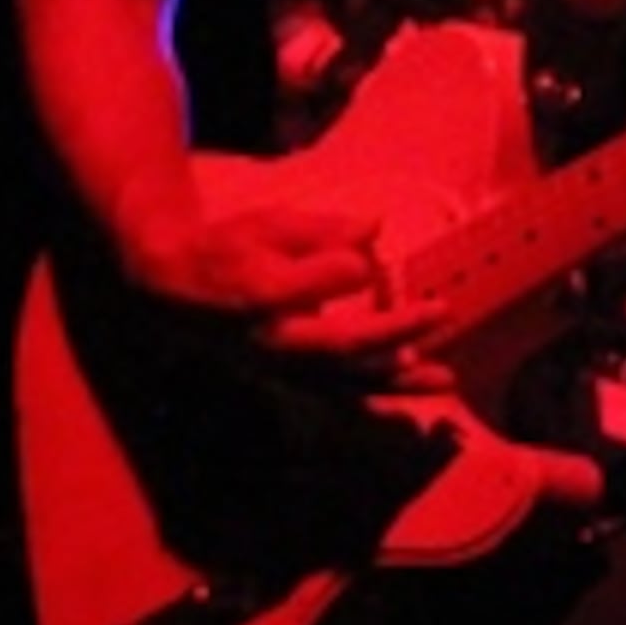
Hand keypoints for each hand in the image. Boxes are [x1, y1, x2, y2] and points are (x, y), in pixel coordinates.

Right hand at [111, 185, 457, 382]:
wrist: (178, 291)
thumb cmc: (230, 248)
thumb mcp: (269, 224)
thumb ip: (320, 230)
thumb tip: (373, 229)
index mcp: (261, 293)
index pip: (315, 284)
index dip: (347, 269)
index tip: (371, 250)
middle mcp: (273, 340)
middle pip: (339, 344)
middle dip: (394, 331)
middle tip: (441, 310)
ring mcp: (282, 368)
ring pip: (346, 381)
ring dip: (398, 382)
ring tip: (447, 378)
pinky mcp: (290, 380)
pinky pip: (340, 395)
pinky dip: (380, 400)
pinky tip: (417, 398)